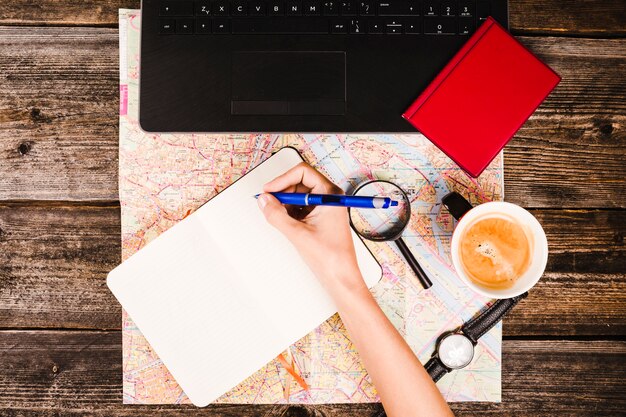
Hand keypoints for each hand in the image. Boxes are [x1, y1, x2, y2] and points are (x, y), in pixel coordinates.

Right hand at [257, 162, 365, 295]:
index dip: (283, 179)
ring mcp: (325, 207)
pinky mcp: (320, 218)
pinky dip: (290, 212)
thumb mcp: (298, 234)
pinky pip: (301, 207)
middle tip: (269, 203)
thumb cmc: (331, 257)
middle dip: (283, 191)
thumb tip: (264, 201)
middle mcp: (329, 197)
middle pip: (300, 182)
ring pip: (299, 196)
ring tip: (277, 216)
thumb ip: (277, 215)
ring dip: (285, 203)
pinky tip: (285, 223)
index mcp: (330, 194)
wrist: (341, 277)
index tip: (269, 190)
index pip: (303, 172)